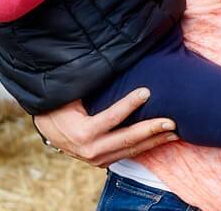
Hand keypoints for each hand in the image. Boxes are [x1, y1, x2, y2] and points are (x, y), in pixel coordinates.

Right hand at [33, 88, 178, 166]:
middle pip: (127, 139)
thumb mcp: (69, 93)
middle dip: (152, 130)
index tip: (147, 91)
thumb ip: (87, 83)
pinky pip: (128, 153)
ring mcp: (97, 159)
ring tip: (175, 132)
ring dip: (154, 141)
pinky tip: (162, 138)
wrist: (46, 126)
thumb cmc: (59, 103)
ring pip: (131, 150)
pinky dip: (146, 146)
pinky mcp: (103, 161)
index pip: (111, 118)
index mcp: (82, 133)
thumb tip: (106, 60)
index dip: (129, 104)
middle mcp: (90, 151)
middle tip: (172, 122)